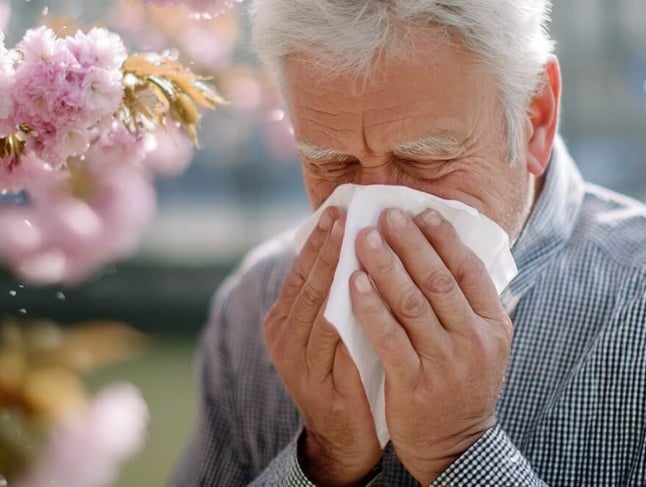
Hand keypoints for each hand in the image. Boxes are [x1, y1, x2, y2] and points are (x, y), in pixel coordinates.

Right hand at [262, 206, 382, 485]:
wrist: (343, 439)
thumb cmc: (348, 376)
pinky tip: (360, 286)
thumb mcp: (337, 332)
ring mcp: (294, 357)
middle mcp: (282, 333)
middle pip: (306, 280)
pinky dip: (344, 308)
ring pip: (316, 303)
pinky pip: (329, 337)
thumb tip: (363, 248)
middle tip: (346, 211)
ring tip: (355, 237)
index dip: (321, 238)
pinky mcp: (312, 378)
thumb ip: (339, 297)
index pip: (303, 269)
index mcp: (285, 318)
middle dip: (327, 243)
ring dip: (335, 267)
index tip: (340, 207)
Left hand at [349, 208, 513, 485]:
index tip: (422, 211)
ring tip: (363, 238)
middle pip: (438, 279)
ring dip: (385, 265)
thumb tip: (453, 249)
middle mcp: (473, 340)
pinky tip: (353, 283)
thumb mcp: (485, 344)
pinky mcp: (415, 383)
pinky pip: (389, 336)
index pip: (470, 270)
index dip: (444, 238)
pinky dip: (370, 307)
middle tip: (386, 214)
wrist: (456, 445)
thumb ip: (472, 303)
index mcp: (493, 325)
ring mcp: (445, 362)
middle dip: (410, 242)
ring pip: (412, 303)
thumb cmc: (462, 384)